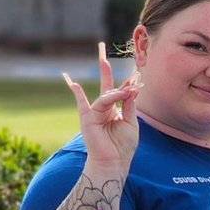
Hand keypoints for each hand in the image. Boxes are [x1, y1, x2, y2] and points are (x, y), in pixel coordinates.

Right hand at [61, 41, 139, 172]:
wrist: (114, 162)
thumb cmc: (123, 146)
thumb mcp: (131, 124)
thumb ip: (129, 106)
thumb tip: (131, 88)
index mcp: (116, 109)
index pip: (121, 91)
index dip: (129, 84)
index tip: (137, 77)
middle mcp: (104, 108)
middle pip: (105, 83)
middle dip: (104, 66)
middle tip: (101, 46)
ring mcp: (94, 111)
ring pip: (107, 96)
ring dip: (118, 92)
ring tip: (129, 89)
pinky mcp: (87, 117)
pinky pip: (82, 102)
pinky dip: (77, 92)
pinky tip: (71, 81)